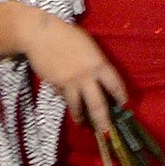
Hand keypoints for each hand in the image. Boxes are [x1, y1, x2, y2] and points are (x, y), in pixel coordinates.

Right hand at [20, 11, 126, 132]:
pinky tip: (68, 104)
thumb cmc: (66, 35)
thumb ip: (94, 63)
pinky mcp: (58, 84)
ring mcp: (72, 82)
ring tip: (82, 123)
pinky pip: (64, 97)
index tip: (124, 104)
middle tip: (106, 132)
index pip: (115, 84)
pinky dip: (66, 101)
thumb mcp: (88, 46)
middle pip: (99, 104)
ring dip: (80, 116)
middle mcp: (87, 75)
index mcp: (99, 63)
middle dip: (103, 120)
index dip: (121, 96)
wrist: (41, 34)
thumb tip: (97, 80)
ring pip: (79, 106)